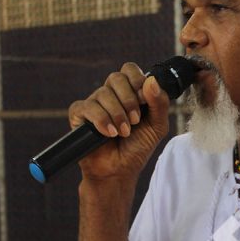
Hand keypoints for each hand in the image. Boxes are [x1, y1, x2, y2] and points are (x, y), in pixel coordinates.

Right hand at [68, 61, 169, 181]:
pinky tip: (108, 133)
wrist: (119, 170)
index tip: (144, 100)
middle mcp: (111, 94)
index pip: (129, 70)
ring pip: (103, 93)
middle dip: (129, 100)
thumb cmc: (137, 148)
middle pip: (116, 78)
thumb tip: (152, 80)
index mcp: (129, 92)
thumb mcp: (157, 126)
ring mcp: (94, 103)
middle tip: (134, 121)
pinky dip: (101, 120)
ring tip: (123, 133)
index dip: (137, 81)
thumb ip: (159, 103)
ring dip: (117, 115)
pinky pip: (88, 106)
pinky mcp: (79, 115)